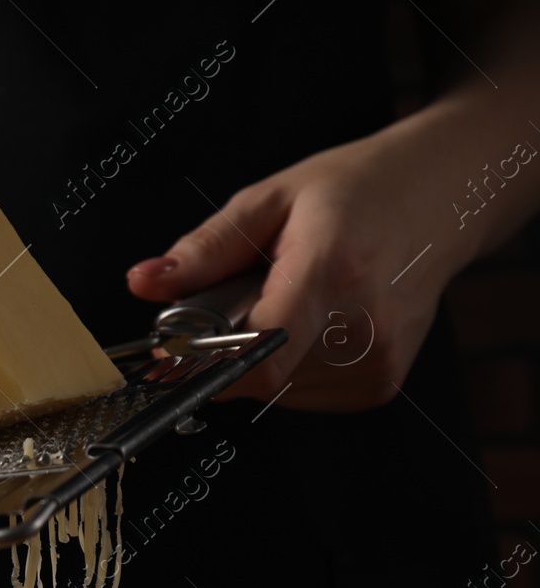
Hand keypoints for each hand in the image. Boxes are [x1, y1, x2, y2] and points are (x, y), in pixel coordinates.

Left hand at [125, 127, 470, 410]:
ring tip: (287, 303)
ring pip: (276, 392)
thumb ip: (204, 249)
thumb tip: (144, 281)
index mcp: (333, 271)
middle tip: (239, 302)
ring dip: (258, 358)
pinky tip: (312, 324)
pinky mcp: (381, 385)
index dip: (206, 361)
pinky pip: (303, 395)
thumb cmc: (357, 192)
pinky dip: (288, 367)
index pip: (259, 355)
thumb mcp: (270, 199)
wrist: (442, 199)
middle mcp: (365, 325)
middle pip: (258, 376)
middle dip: (226, 349)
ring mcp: (378, 362)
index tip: (176, 347)